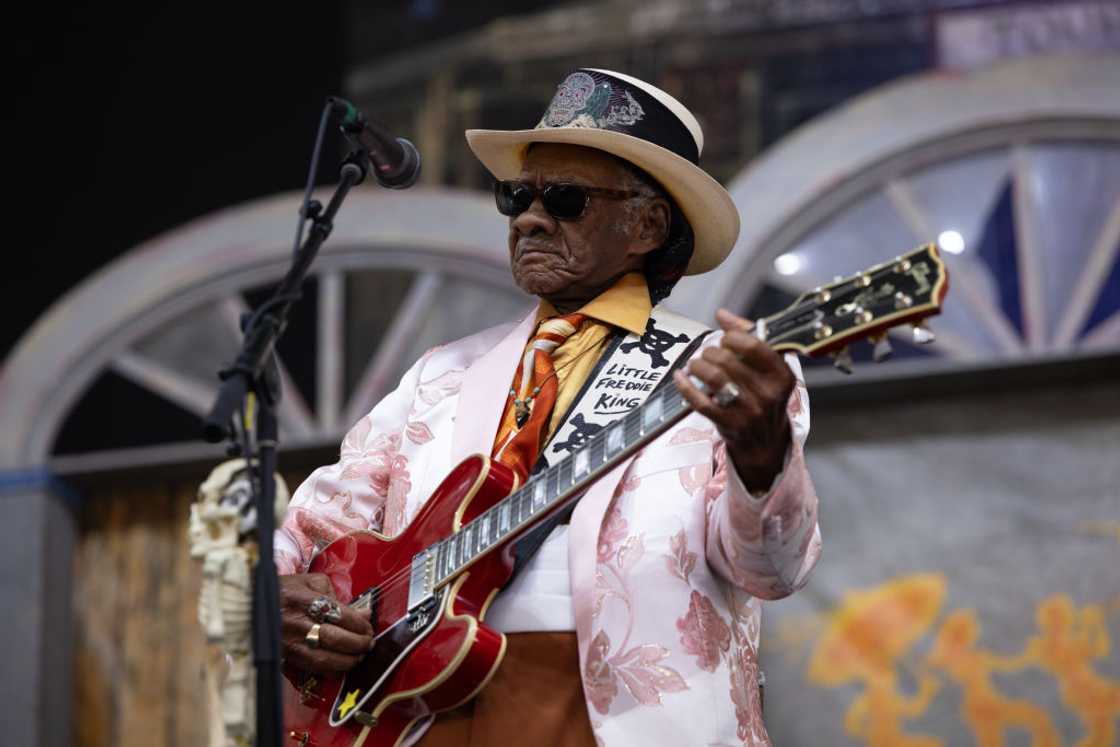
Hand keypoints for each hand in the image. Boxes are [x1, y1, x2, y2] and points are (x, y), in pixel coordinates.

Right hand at [280, 573, 373, 673]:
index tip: (368, 626)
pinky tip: (342, 666)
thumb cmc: (285, 590)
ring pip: (326, 658)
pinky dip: (332, 670)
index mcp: (305, 600)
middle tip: (368, 643)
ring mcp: (292, 642)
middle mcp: (298, 623)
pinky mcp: (287, 656)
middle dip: (358, 643)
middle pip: (336, 638)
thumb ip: (336, 594)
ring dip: (348, 660)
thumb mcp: (309, 581)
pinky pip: (313, 668)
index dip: (359, 624)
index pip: (340, 615)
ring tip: (359, 656)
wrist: (251, 604)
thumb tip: (362, 612)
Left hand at [673, 308, 794, 492]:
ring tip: (696, 364)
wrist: (765, 444)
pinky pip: (701, 401)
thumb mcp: (768, 370)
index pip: (754, 345)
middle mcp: (767, 394)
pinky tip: (680, 377)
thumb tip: (723, 314)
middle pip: (728, 360)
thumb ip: (749, 338)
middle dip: (710, 351)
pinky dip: (685, 386)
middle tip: (707, 354)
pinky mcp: (729, 425)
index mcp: (781, 375)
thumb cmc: (764, 398)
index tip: (725, 338)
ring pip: (714, 378)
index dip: (732, 336)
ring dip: (698, 365)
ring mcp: (748, 411)